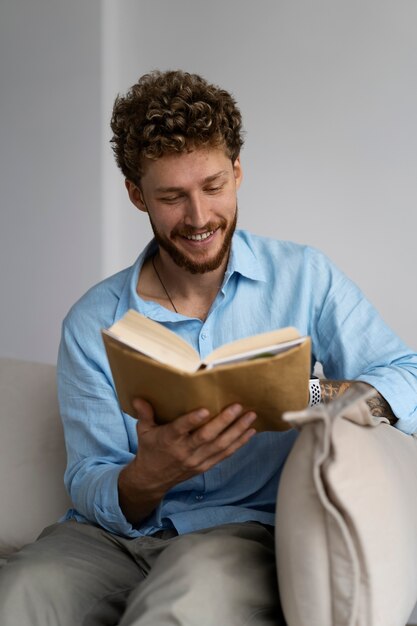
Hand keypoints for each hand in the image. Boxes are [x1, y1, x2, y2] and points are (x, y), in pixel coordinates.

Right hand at [118, 400, 256, 523]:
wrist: (152, 479)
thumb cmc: (149, 449)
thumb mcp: (144, 431)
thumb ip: (144, 414)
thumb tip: (139, 397)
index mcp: (168, 440)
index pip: (180, 429)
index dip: (192, 420)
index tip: (204, 410)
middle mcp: (184, 451)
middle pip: (207, 437)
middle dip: (224, 421)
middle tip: (238, 407)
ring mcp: (197, 460)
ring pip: (220, 445)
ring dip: (237, 431)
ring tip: (251, 417)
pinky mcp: (205, 465)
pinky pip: (225, 454)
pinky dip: (239, 443)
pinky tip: (250, 432)